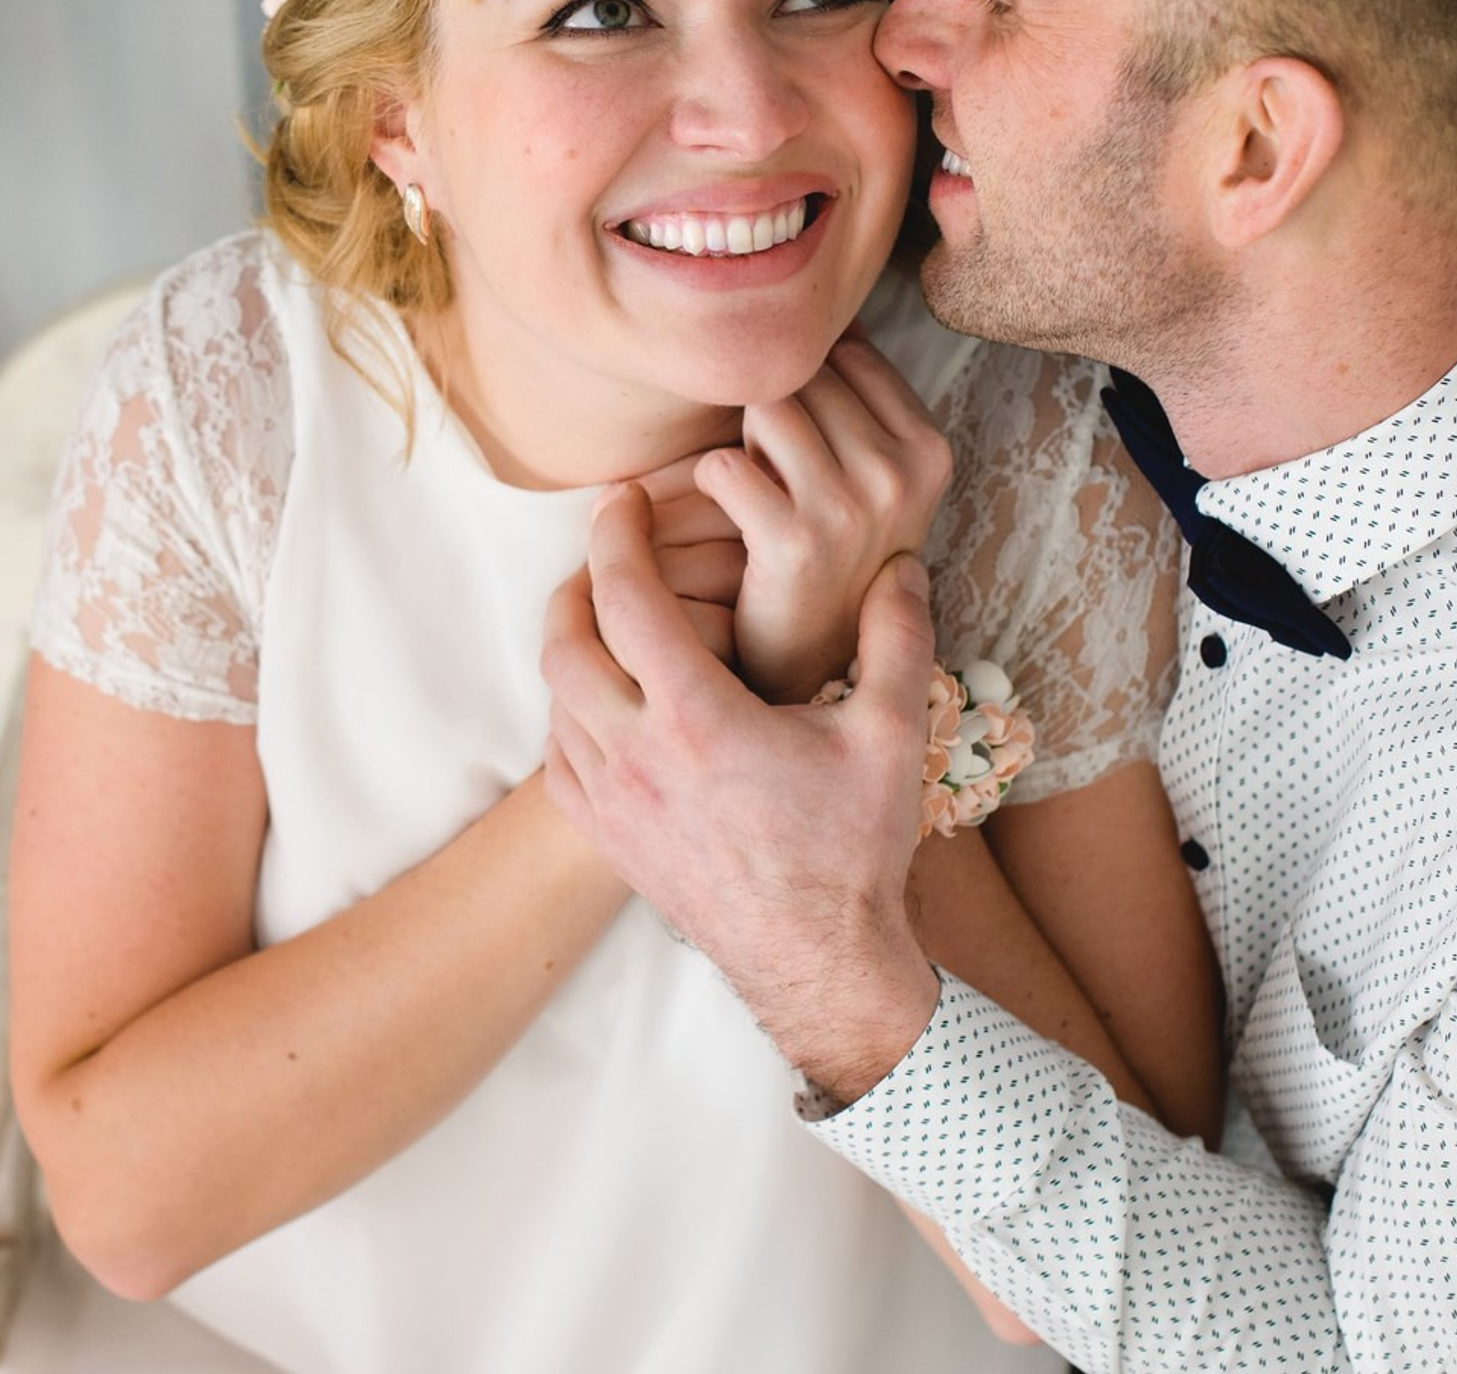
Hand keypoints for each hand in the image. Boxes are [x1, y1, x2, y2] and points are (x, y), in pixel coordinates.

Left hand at [543, 483, 941, 1100]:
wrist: (818, 961)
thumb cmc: (853, 848)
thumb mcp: (892, 734)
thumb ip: (897, 637)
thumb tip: (903, 562)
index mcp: (698, 719)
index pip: (625, 597)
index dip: (617, 533)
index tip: (622, 496)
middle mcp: (635, 757)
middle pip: (563, 639)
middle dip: (578, 578)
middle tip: (610, 545)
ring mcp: (610, 803)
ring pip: (554, 696)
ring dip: (574, 642)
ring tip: (614, 612)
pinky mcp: (604, 839)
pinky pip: (557, 752)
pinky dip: (571, 707)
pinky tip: (613, 696)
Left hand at [694, 331, 952, 702]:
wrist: (812, 663)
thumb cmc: (832, 553)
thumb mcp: (876, 477)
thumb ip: (860, 399)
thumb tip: (835, 315)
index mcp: (930, 448)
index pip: (846, 355)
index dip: (806, 386)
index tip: (805, 443)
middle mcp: (903, 473)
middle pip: (802, 377)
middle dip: (773, 413)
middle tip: (774, 476)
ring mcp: (854, 508)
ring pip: (764, 409)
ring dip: (743, 445)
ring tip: (754, 493)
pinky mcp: (796, 542)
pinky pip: (724, 465)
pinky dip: (708, 484)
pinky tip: (726, 517)